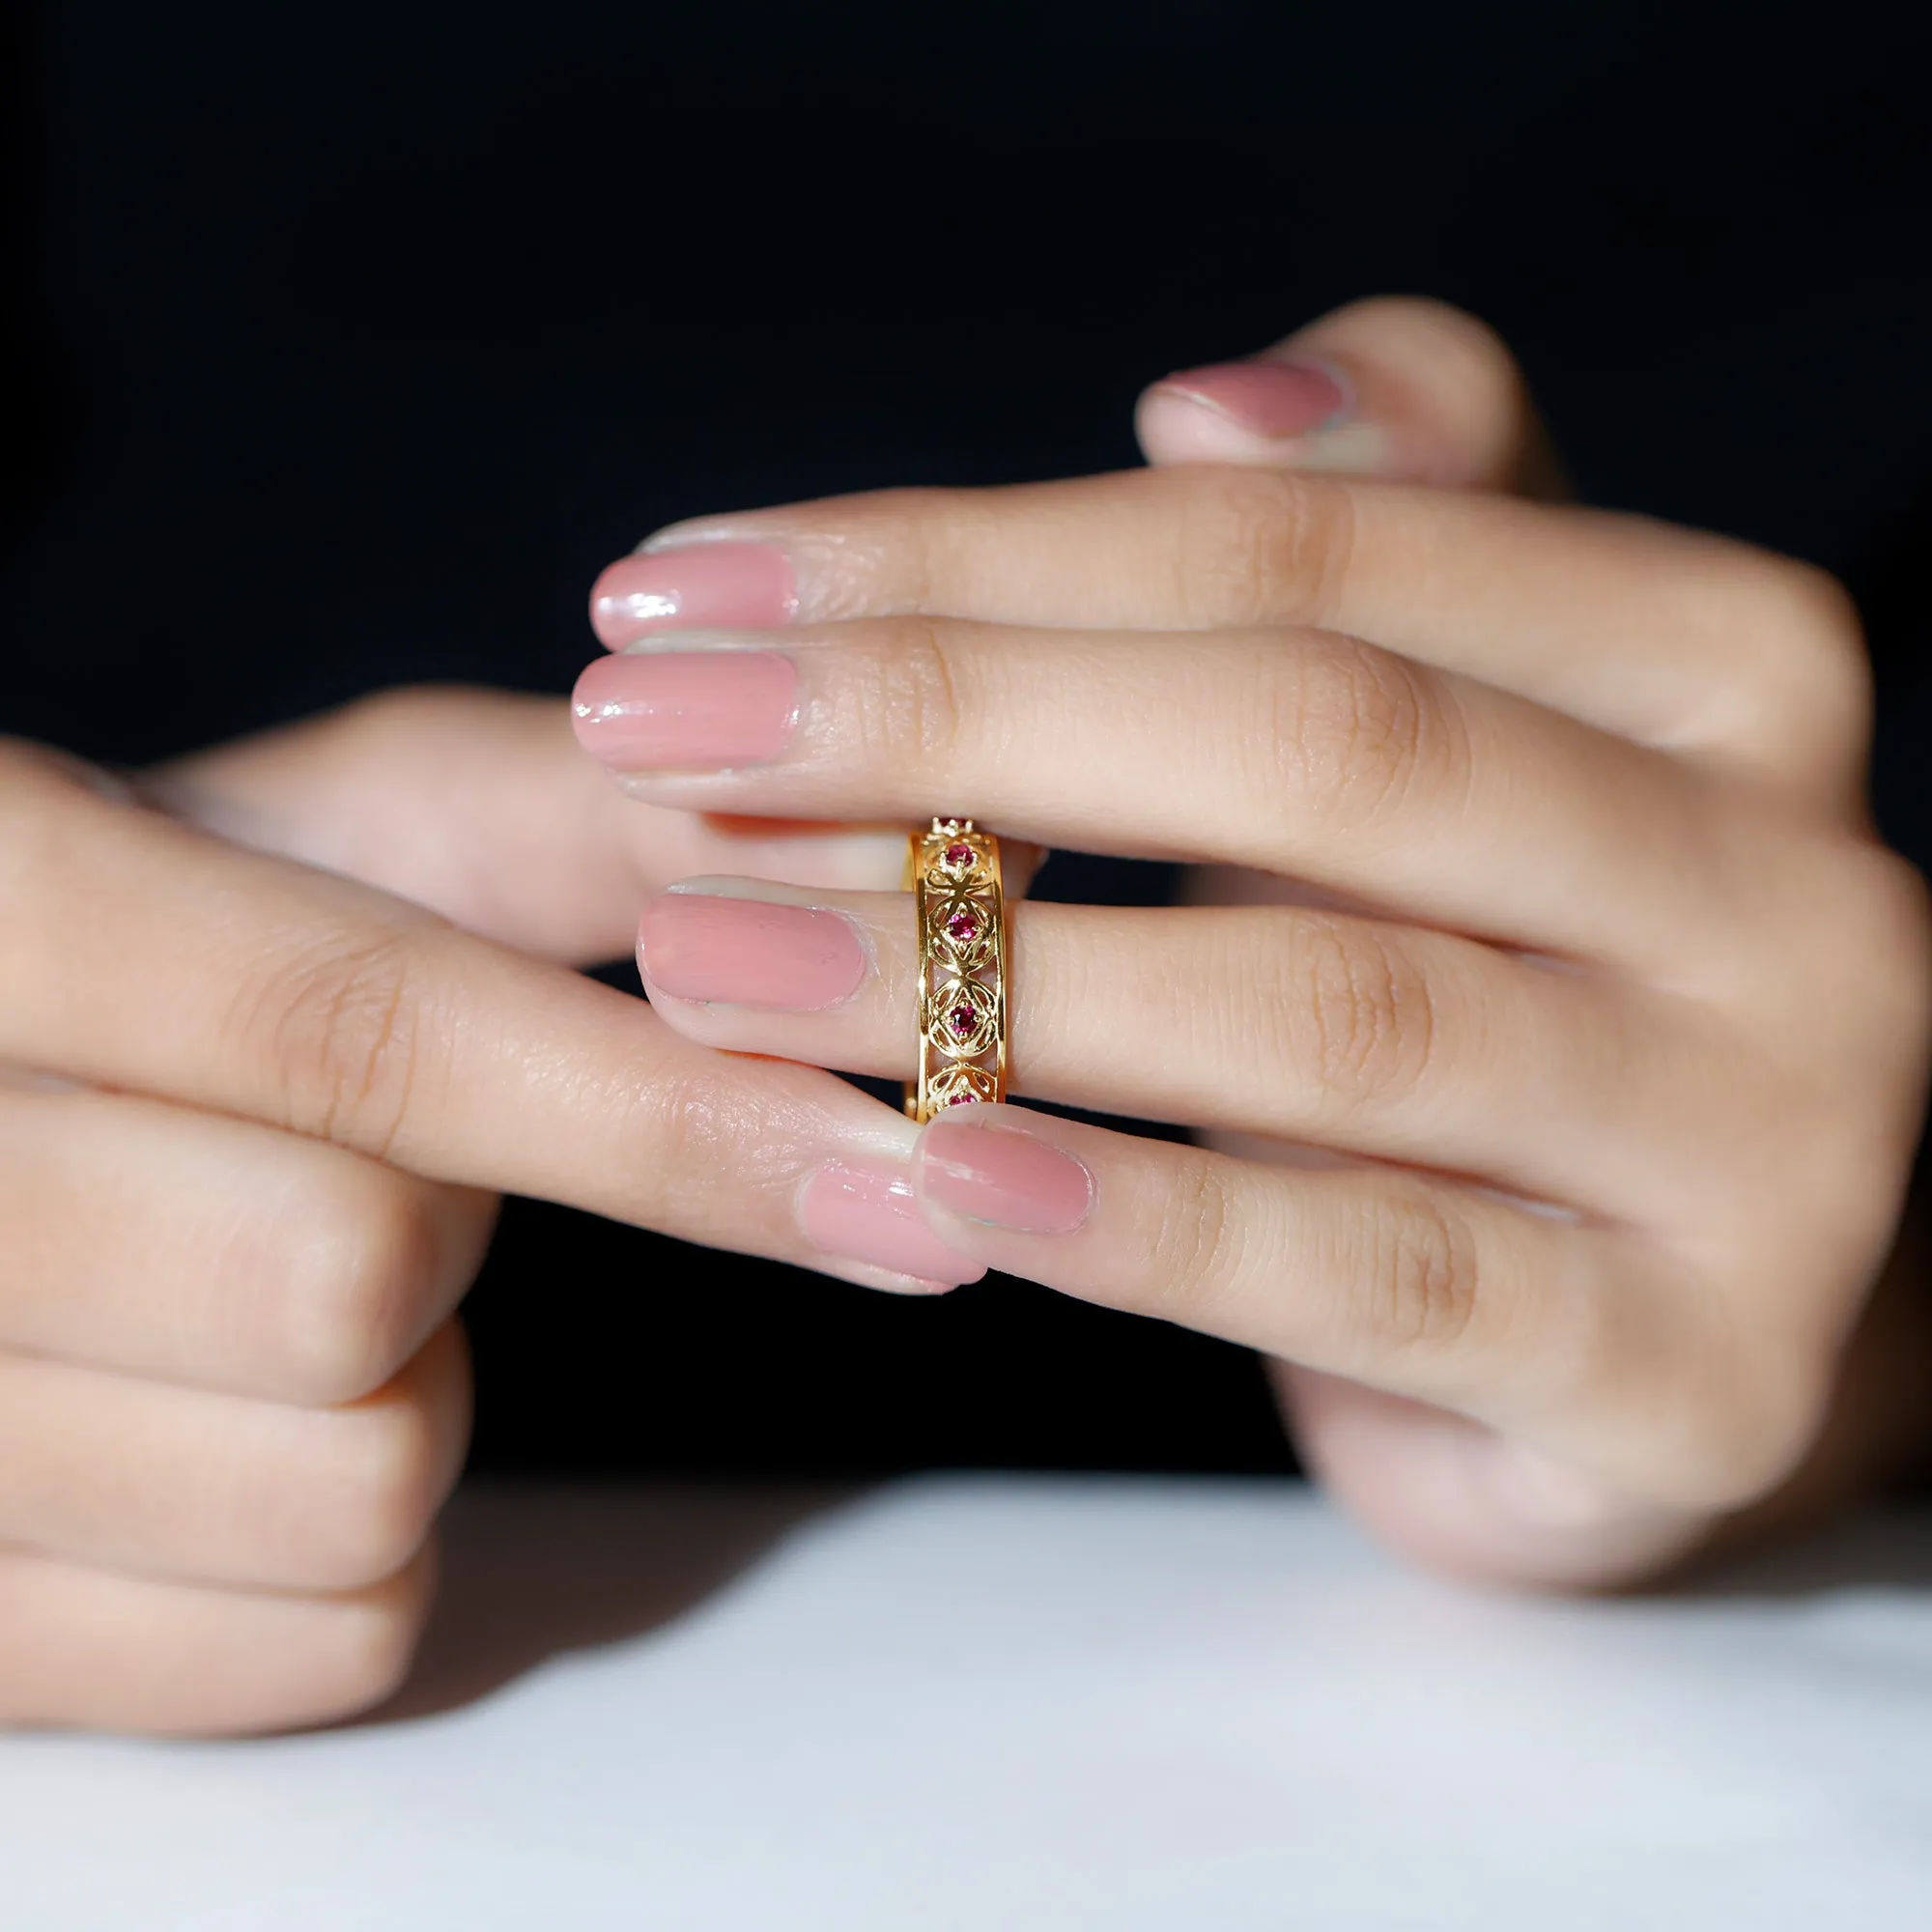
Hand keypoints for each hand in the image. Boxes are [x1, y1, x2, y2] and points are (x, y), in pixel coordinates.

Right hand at [0, 702, 966, 1734]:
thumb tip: (886, 845)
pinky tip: (264, 1413)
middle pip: (343, 1283)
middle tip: (389, 1164)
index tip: (907, 1172)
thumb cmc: (176, 938)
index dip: (662, 1112)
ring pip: (349, 1490)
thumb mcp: (341, 831)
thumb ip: (600, 824)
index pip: (365, 1038)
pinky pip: (320, 1641)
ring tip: (297, 1274)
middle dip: (448, 1230)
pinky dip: (373, 1539)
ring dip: (418, 1387)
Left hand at [571, 299, 1931, 1588]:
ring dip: (975, 978)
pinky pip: (1377, 1279)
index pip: (1305, 545)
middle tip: (648, 741)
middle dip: (947, 728)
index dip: (974, 553)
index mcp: (1721, 668)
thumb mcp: (1456, 720)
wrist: (1672, 1299)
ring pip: (1330, 1015)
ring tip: (704, 956)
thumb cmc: (1505, 968)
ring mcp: (1773, 1145)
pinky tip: (935, 1178)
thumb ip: (1375, 525)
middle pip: (1322, 745)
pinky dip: (1139, 1225)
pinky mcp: (1689, 1377)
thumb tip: (1200, 408)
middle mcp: (1796, 883)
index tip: (694, 589)